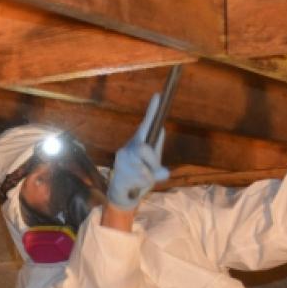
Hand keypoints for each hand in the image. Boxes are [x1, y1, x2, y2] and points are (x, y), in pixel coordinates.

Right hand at [105, 93, 171, 210]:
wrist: (122, 192)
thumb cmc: (139, 176)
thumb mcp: (152, 169)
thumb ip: (159, 168)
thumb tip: (165, 173)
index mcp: (139, 142)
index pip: (147, 124)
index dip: (152, 111)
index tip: (158, 95)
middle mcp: (129, 147)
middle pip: (145, 147)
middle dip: (152, 160)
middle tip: (151, 169)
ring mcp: (123, 159)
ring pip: (144, 164)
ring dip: (149, 174)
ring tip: (142, 178)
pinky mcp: (121, 172)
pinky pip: (141, 177)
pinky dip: (145, 182)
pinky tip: (137, 183)